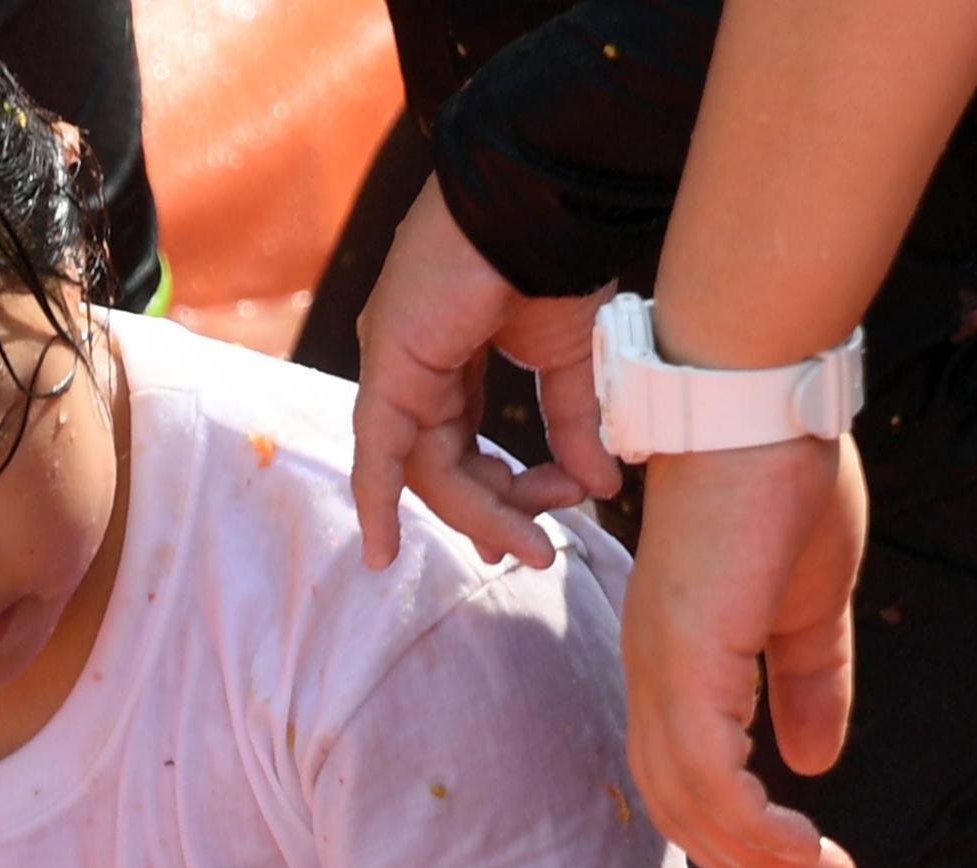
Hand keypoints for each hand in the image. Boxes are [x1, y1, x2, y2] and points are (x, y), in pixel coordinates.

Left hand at [351, 180, 621, 572]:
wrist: (543, 203)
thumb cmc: (554, 255)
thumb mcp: (570, 357)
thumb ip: (572, 424)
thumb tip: (600, 486)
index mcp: (449, 360)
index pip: (465, 446)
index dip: (502, 492)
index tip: (552, 516)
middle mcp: (414, 369)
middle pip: (446, 466)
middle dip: (499, 510)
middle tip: (543, 548)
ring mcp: (395, 369)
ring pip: (428, 471)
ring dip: (482, 514)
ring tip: (533, 545)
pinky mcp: (389, 371)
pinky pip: (376, 453)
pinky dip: (377, 504)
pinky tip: (381, 554)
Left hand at [620, 435, 865, 867]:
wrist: (760, 405)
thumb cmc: (780, 483)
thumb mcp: (809, 603)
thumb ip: (809, 683)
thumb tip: (816, 762)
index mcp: (673, 660)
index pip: (688, 775)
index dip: (739, 831)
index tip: (804, 861)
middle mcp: (653, 672)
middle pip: (683, 807)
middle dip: (752, 864)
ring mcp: (661, 667)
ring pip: (693, 804)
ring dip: (761, 857)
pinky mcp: (686, 658)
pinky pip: (709, 773)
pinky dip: (751, 822)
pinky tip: (802, 842)